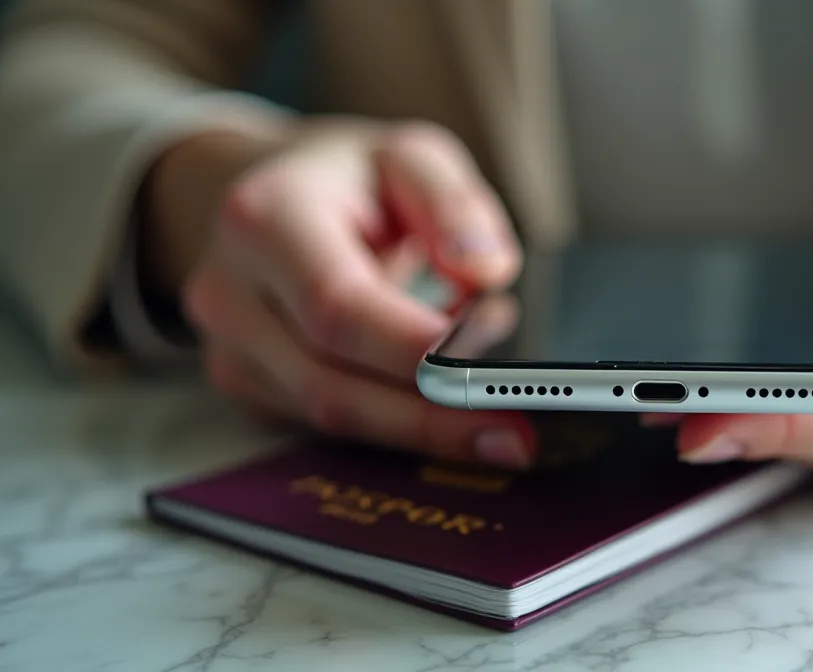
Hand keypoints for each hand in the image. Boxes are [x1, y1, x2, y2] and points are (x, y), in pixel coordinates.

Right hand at [147, 119, 536, 468]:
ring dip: (420, 429)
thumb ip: (453, 204)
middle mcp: (230, 290)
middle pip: (330, 382)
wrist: (268, 197)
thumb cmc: (349, 181)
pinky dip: (395, 425)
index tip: (485, 380)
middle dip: (428, 419)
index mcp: (266, 218)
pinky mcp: (247, 387)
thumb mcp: (411, 156)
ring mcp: (229, 348)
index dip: (410, 351)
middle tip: (514, 438)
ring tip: (499, 426)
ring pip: (329, 417)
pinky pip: (327, 426)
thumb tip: (483, 270)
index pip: (337, 306)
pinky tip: (445, 412)